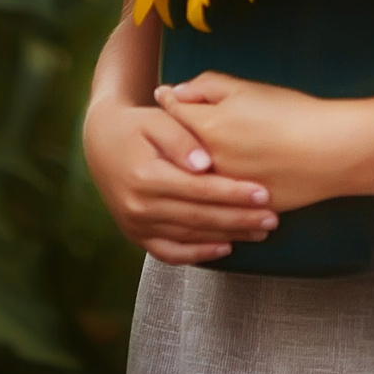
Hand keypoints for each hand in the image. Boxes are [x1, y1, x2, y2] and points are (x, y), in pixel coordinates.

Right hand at [81, 99, 277, 264]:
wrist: (101, 142)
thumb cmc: (136, 125)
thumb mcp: (157, 120)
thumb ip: (181, 138)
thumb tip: (205, 165)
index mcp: (144, 176)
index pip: (199, 190)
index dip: (233, 193)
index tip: (263, 193)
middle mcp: (138, 206)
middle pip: (198, 217)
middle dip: (239, 219)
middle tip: (272, 218)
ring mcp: (134, 225)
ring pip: (189, 237)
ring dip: (227, 236)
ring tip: (259, 232)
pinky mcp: (135, 235)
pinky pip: (169, 253)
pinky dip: (198, 253)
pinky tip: (225, 247)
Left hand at [154, 74, 360, 211]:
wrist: (330, 150)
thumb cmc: (291, 114)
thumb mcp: (246, 88)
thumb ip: (207, 86)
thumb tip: (178, 92)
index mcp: (206, 128)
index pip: (172, 114)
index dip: (167, 102)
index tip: (163, 97)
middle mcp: (208, 164)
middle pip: (177, 153)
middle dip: (172, 141)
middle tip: (170, 131)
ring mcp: (225, 191)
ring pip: (195, 184)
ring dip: (189, 172)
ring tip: (191, 162)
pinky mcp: (244, 210)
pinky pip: (221, 206)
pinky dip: (216, 198)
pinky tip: (220, 189)